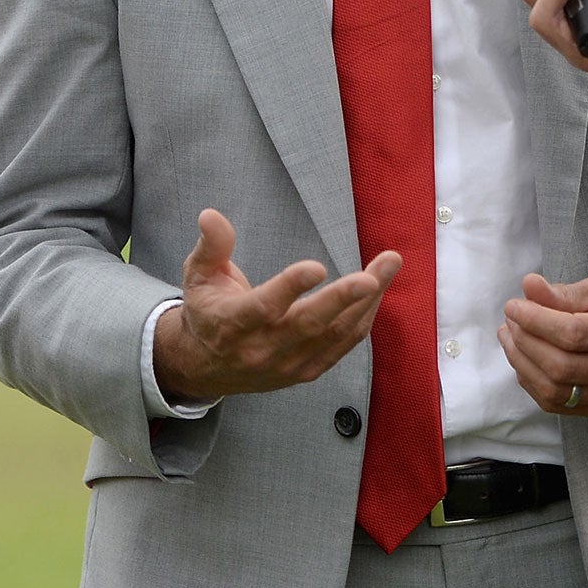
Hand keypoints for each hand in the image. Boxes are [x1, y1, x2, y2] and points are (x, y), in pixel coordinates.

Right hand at [152, 208, 399, 404]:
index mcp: (232, 324)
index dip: (290, 288)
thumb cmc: (207, 311)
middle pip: (308, 326)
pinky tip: (378, 290)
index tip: (317, 267)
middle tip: (372, 275)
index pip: (264, 308)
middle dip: (343, 299)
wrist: (207, 368)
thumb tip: (211, 215)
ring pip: (333, 336)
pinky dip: (363, 318)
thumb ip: (211, 246)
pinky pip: (342, 346)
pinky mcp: (306, 372)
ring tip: (388, 265)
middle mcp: (261, 349)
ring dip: (365, 302)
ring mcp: (287, 364)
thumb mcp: (198, 276)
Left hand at [497, 270, 587, 417]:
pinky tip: (526, 361)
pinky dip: (535, 384)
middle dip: (525, 343)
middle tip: (510, 321)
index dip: (536, 321)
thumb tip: (529, 287)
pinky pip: (562, 405)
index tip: (514, 306)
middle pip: (562, 367)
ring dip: (523, 366)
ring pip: (557, 392)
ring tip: (511, 338)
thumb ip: (566, 293)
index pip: (574, 334)